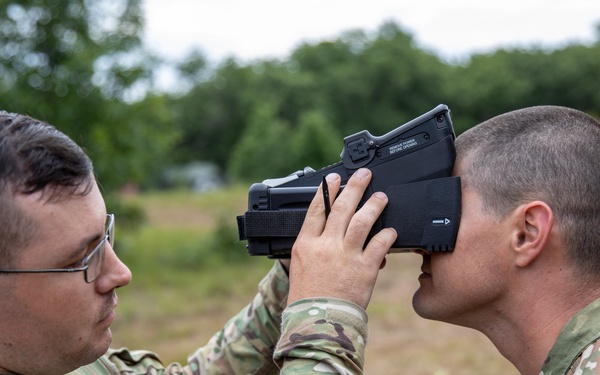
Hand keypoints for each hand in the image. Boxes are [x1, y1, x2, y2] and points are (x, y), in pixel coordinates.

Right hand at [287, 168, 396, 308]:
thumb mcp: (300, 265)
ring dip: (373, 205)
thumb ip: (312, 245)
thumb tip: (325, 228)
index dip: (326, 191)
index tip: (333, 178)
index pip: (317, 209)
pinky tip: (392, 229)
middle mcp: (326, 246)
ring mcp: (346, 256)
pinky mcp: (365, 269)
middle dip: (354, 187)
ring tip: (381, 196)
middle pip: (341, 208)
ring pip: (362, 221)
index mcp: (306, 244)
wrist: (319, 322)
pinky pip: (379, 245)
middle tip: (363, 175)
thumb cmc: (308, 297)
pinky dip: (387, 235)